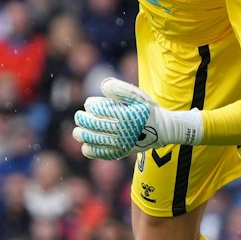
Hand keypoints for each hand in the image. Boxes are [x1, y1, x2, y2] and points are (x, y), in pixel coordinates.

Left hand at [74, 76, 201, 159]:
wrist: (162, 130)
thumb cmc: (148, 110)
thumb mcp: (138, 95)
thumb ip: (120, 89)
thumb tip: (102, 85)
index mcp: (125, 114)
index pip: (99, 110)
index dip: (91, 105)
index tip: (89, 103)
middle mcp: (122, 130)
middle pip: (94, 125)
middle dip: (82, 120)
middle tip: (78, 116)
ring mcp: (121, 143)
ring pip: (95, 140)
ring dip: (83, 136)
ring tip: (78, 131)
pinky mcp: (121, 152)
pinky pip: (102, 154)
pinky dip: (91, 150)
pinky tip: (87, 145)